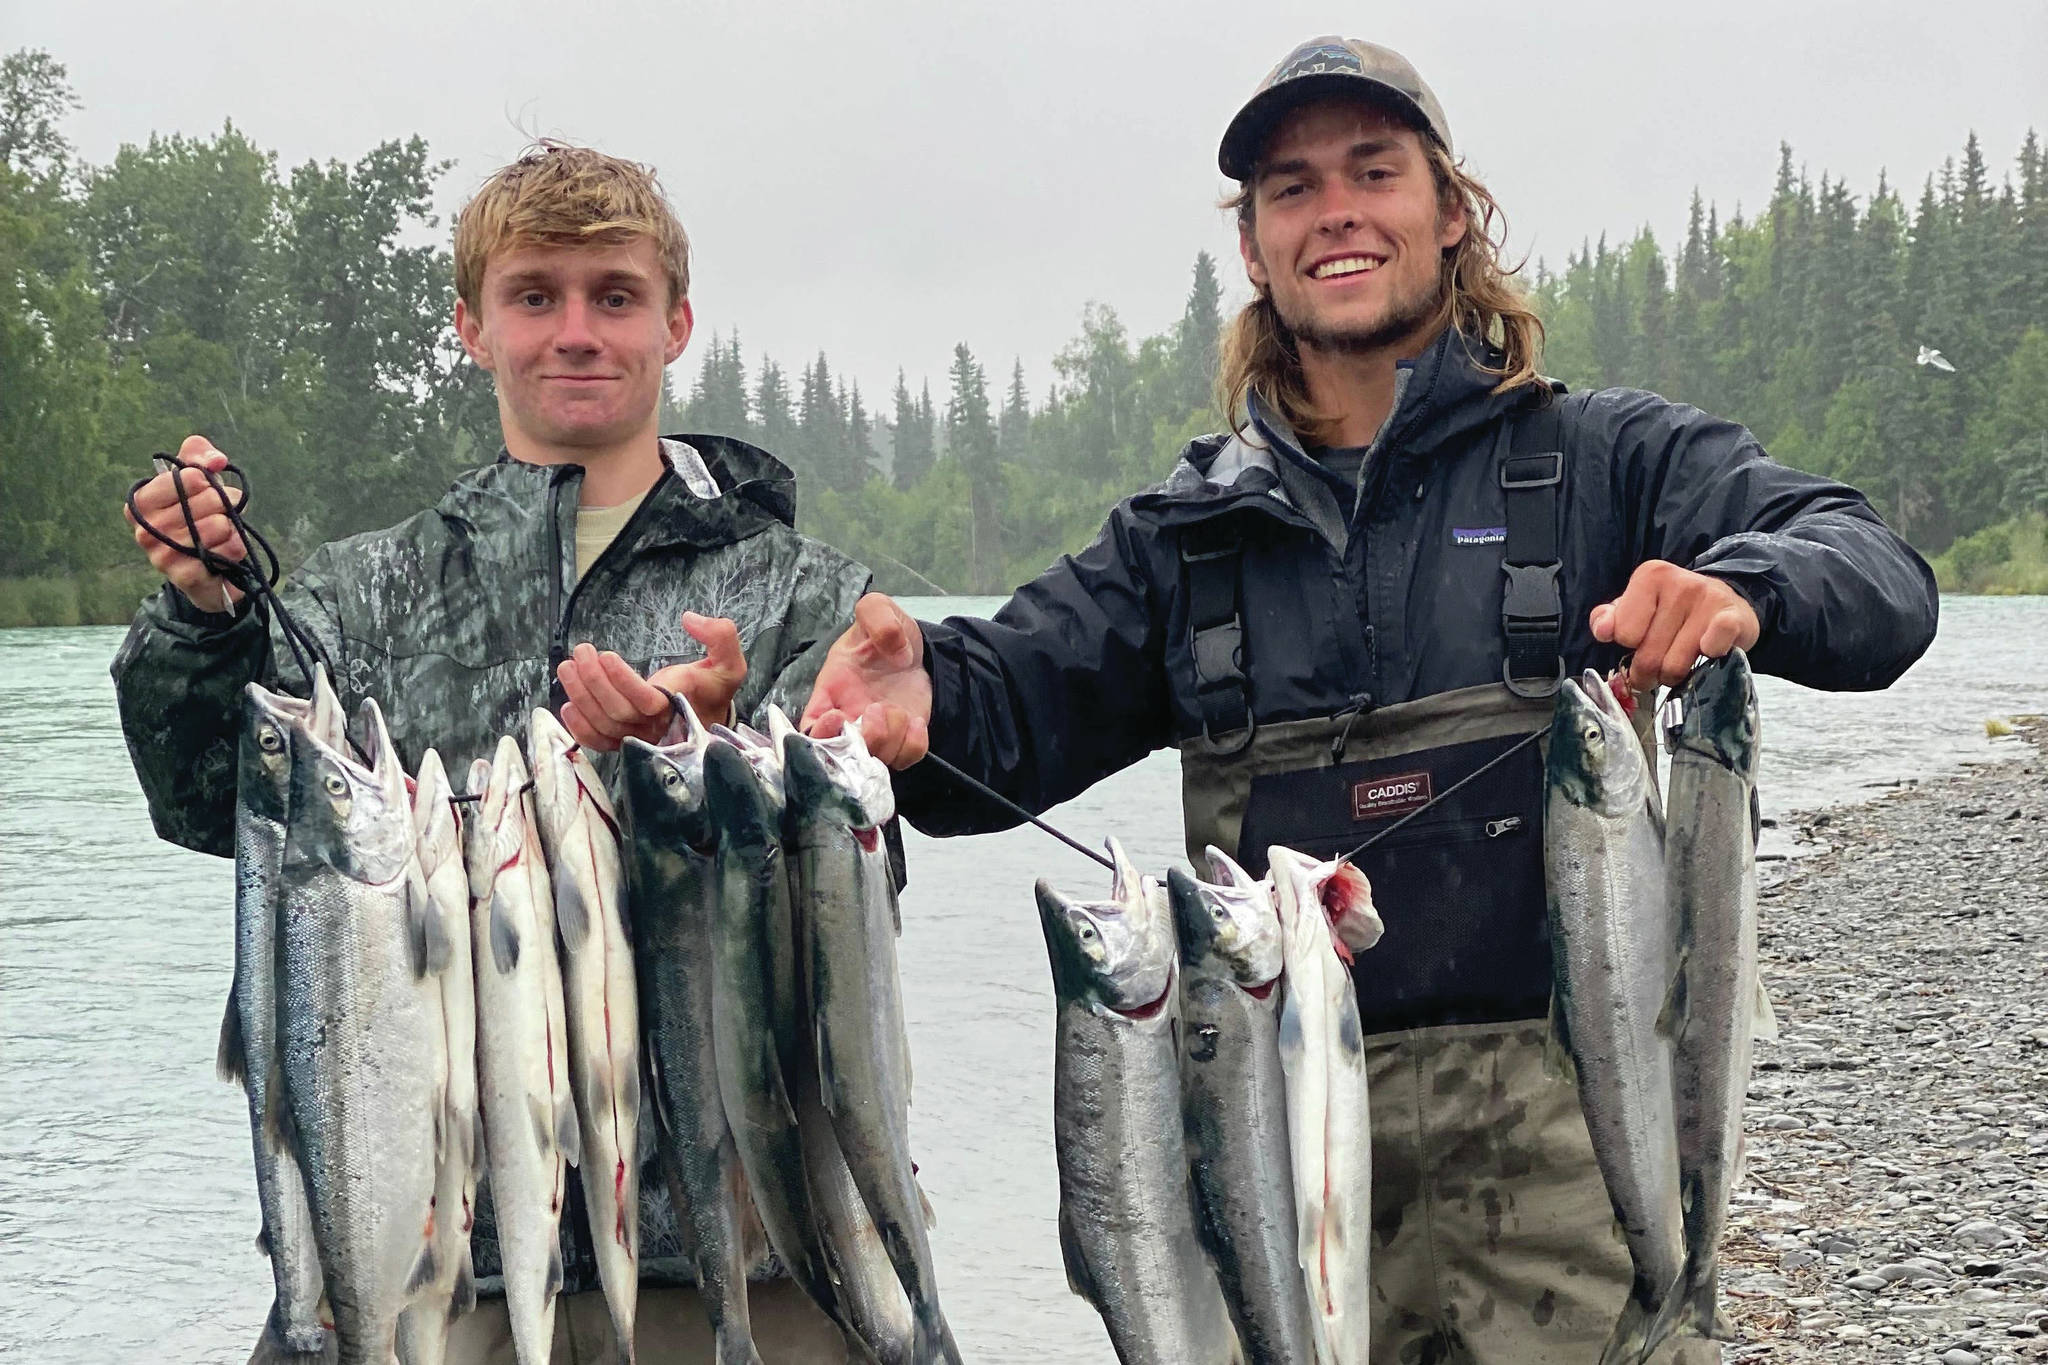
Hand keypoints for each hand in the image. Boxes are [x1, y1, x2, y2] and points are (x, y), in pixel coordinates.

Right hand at [124, 435, 245, 610]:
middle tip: (221, 510)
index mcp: (141, 502)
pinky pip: (226, 550)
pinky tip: (225, 551)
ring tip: (221, 532)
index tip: (205, 486)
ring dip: (230, 527)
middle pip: (206, 500)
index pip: (186, 477)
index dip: (204, 480)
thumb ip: (201, 456)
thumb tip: (216, 460)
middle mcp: (145, 530)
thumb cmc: (201, 516)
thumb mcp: (198, 480)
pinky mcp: (184, 577)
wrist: (210, 568)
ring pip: (217, 525)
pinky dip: (235, 547)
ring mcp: (162, 557)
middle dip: (223, 502)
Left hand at [556, 613, 745, 750]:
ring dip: (580, 696)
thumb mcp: (730, 662)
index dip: (622, 681)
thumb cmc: (713, 687)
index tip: (606, 655)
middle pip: (617, 713)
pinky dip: (580, 729)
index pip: (646, 702)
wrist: (708, 715)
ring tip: (568, 667)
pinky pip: (599, 743)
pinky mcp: (625, 740)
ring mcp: (639, 737)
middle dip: (594, 682)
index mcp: (679, 708)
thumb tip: (690, 619)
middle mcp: (656, 728)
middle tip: (581, 652)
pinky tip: (567, 705)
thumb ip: (721, 636)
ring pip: (603, 726)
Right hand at [800, 593, 933, 768]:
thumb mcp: (877, 610)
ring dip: (890, 739)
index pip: (809, 727)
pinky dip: (913, 745)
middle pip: (842, 755)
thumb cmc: (886, 631)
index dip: (820, 733)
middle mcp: (849, 718)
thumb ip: (877, 615)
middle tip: (878, 709)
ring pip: (875, 760)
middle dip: (864, 738)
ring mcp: (876, 733)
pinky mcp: (903, 740)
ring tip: (900, 711)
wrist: (918, 647)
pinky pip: (905, 758)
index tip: (839, 716)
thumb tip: (894, 649)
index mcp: (830, 692)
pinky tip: (916, 721)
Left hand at [1590, 560, 1759, 689]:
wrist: (1727, 603)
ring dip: (1675, 676)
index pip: (1623, 634)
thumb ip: (1609, 619)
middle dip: (1650, 672)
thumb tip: (1602, 631)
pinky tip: (1708, 653)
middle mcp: (1680, 583)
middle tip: (1658, 668)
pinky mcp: (1734, 617)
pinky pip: (1713, 646)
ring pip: (1675, 665)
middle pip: (1647, 655)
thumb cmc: (1673, 611)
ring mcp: (1709, 599)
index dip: (1631, 647)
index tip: (1642, 642)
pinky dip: (1708, 658)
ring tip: (1681, 664)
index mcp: (1650, 576)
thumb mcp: (1636, 607)